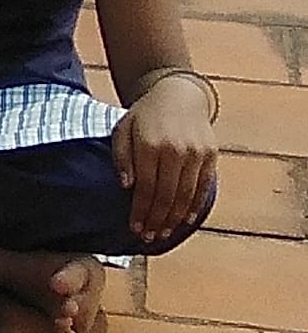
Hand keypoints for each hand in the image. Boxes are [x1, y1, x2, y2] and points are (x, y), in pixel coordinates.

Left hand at [117, 78, 217, 246]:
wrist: (178, 95)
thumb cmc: (145, 116)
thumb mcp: (123, 130)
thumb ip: (122, 157)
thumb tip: (127, 186)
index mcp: (150, 145)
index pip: (145, 188)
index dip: (140, 211)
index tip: (134, 227)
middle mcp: (176, 150)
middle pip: (166, 195)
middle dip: (157, 220)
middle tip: (149, 237)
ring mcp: (196, 153)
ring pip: (186, 195)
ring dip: (174, 218)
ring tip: (164, 232)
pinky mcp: (211, 155)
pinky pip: (203, 186)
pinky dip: (194, 205)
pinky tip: (185, 219)